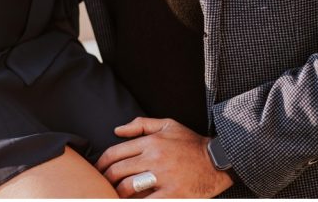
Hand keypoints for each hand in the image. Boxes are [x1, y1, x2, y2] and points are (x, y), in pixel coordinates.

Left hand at [96, 117, 233, 198]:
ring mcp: (164, 177)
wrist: (219, 160)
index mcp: (150, 142)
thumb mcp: (167, 124)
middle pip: (118, 171)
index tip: (97, 171)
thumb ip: (140, 125)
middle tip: (102, 185)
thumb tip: (116, 130)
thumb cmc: (191, 143)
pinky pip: (149, 201)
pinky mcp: (174, 194)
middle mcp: (154, 158)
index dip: (102, 164)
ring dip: (117, 193)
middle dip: (106, 180)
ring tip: (114, 195)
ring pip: (129, 187)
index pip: (115, 153)